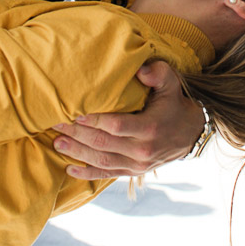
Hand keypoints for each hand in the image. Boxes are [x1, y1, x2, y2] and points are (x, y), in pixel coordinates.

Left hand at [52, 60, 204, 178]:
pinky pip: (107, 174)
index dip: (93, 120)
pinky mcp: (133, 171)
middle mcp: (142, 150)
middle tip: (55, 122)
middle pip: (103, 143)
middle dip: (77, 133)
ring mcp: (137, 164)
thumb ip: (157, 73)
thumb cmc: (174, 101)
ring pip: (101, 160)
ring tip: (56, 142)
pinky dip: (87, 174)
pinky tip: (70, 168)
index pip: (115, 125)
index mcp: (149, 128)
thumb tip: (140, 71)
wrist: (189, 132)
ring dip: (77, 152)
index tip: (73, 111)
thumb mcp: (171, 81)